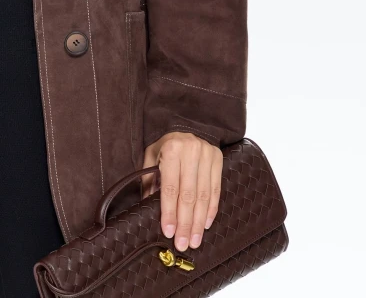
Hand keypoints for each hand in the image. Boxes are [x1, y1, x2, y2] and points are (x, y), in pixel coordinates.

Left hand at [140, 131, 222, 251]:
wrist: (186, 122)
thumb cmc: (165, 142)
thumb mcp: (151, 156)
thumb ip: (149, 180)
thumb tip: (147, 208)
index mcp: (172, 149)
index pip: (171, 187)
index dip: (170, 212)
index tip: (169, 231)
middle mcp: (192, 152)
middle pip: (189, 195)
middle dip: (186, 223)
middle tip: (183, 244)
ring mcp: (207, 155)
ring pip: (204, 196)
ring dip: (199, 222)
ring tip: (194, 240)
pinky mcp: (218, 160)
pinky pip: (216, 190)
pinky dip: (211, 209)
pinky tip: (205, 224)